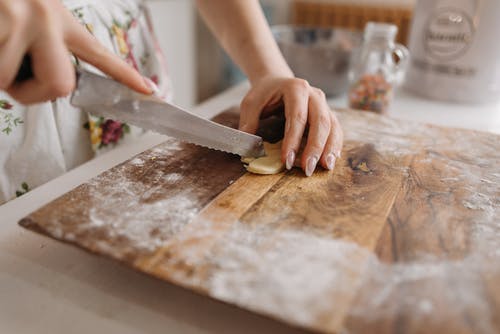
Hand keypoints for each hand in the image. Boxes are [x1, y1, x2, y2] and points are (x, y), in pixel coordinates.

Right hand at [0, 0, 150, 103]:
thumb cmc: (6, 1)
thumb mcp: (32, 9)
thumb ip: (45, 42)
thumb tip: (53, 81)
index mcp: (59, 17)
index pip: (100, 54)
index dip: (125, 76)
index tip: (150, 90)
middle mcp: (45, 19)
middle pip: (60, 86)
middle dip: (34, 92)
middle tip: (15, 75)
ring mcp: (19, 23)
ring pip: (8, 81)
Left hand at [239, 76, 343, 175]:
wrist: (277, 81)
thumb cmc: (264, 94)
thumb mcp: (251, 103)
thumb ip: (249, 122)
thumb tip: (248, 147)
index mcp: (295, 88)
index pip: (297, 117)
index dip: (293, 140)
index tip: (287, 161)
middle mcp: (314, 95)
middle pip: (320, 121)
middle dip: (315, 147)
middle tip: (308, 169)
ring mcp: (324, 104)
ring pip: (332, 126)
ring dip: (329, 148)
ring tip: (325, 167)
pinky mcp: (328, 114)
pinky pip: (336, 130)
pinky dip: (335, 145)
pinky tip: (330, 160)